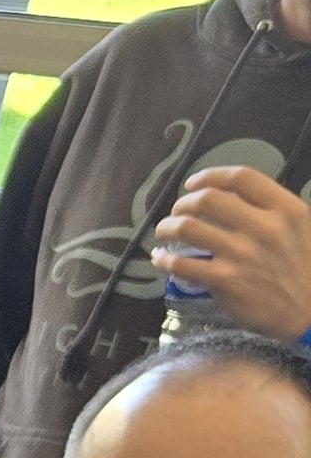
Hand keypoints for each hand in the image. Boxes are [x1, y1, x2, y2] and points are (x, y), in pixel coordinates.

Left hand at [152, 167, 310, 339]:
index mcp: (287, 210)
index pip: (241, 178)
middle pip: (207, 199)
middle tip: (177, 212)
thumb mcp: (303, 230)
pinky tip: (161, 258)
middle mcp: (265, 228)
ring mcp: (243, 254)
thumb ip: (273, 211)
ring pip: (187, 227)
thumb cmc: (306, 270)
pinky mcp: (225, 281)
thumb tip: (233, 199)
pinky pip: (181, 264)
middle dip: (183, 203)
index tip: (193, 184)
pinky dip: (164, 259)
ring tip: (164, 231)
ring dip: (167, 227)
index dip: (210, 176)